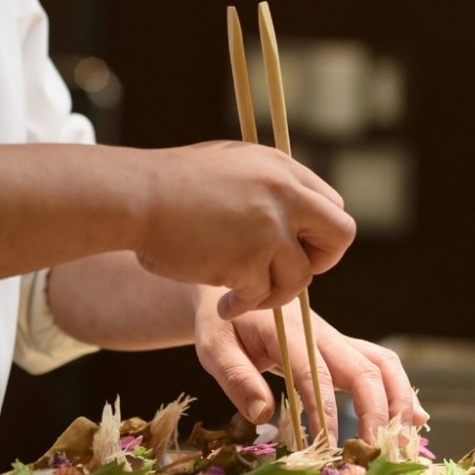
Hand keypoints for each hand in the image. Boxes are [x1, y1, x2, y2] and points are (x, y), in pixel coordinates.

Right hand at [134, 142, 354, 319]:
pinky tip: (222, 306)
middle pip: (340, 236)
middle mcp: (284, 194)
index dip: (318, 234)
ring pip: (300, 277)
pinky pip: (261, 296)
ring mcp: (269, 227)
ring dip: (273, 293)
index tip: (295, 249)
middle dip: (320, 262)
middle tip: (287, 274)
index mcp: (281, 169)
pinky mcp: (248, 259)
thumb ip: (267, 187)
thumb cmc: (170, 184)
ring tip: (243, 295)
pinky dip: (241, 307)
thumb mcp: (230, 166)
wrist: (135, 196)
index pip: (331, 206)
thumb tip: (293, 212)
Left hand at [192, 289, 428, 445]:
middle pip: (364, 369)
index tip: (329, 446)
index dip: (325, 412)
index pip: (315, 374)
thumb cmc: (222, 321)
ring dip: (398, 401)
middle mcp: (322, 334)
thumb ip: (237, 378)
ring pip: (382, 364)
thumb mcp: (215, 347)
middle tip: (375, 452)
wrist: (234, 289)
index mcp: (289, 331)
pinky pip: (379, 365)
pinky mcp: (342, 349)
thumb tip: (262, 415)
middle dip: (377, 412)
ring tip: (404, 441)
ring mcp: (336, 340)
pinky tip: (414, 419)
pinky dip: (400, 391)